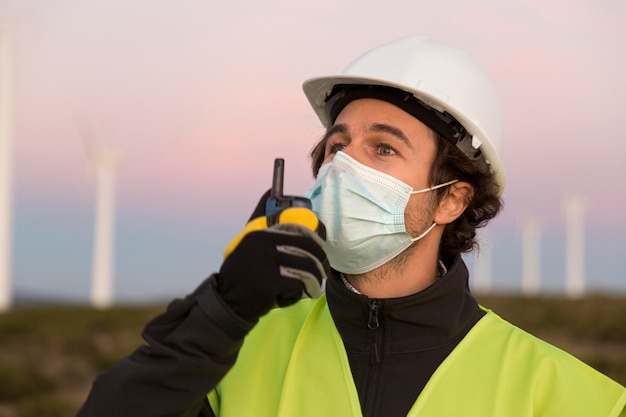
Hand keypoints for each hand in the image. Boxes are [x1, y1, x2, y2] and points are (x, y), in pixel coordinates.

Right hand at [217, 191, 328, 319]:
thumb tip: (270, 190)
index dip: (317, 238)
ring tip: (313, 287)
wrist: (227, 301)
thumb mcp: (248, 240)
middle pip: (307, 249)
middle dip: (320, 262)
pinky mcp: (269, 283)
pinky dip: (298, 293)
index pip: (299, 229)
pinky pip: (297, 285)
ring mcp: (265, 262)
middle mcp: (262, 243)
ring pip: (306, 268)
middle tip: (323, 272)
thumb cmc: (243, 271)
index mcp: (260, 231)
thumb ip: (261, 218)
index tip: (321, 247)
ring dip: (313, 280)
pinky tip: (290, 296)